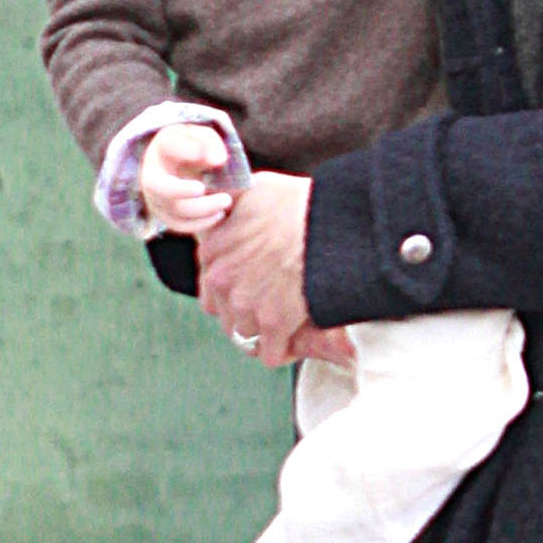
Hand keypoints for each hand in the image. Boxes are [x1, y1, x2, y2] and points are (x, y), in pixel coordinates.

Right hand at [141, 123, 235, 236]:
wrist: (188, 167)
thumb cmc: (197, 148)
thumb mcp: (205, 139)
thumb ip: (211, 143)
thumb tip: (218, 160)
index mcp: (163, 147)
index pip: (168, 144)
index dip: (186, 149)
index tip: (217, 159)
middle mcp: (153, 172)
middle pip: (158, 186)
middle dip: (182, 190)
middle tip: (206, 189)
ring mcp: (155, 196)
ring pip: (173, 209)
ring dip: (202, 209)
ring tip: (226, 201)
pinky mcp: (164, 214)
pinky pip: (178, 224)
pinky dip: (200, 223)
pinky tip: (219, 214)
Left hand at [196, 171, 318, 365]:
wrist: (331, 223)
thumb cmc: (300, 202)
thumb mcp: (254, 188)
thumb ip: (233, 199)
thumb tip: (228, 197)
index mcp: (213, 249)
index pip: (211, 286)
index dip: (236, 288)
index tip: (257, 287)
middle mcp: (222, 280)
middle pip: (226, 315)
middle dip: (246, 315)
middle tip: (273, 308)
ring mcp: (246, 303)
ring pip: (246, 337)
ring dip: (265, 334)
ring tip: (287, 328)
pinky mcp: (273, 323)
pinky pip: (272, 354)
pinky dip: (284, 351)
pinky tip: (296, 342)